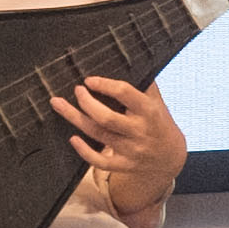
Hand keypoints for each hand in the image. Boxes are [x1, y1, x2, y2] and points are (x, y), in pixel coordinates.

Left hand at [55, 73, 187, 220]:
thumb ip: (144, 85)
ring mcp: (131, 150)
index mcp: (149, 111)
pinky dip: (84, 151)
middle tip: (76, 90)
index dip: (104, 85)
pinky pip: (100, 161)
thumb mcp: (157, 102)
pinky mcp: (123, 165)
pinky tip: (73, 138)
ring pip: (98, 134)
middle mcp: (139, 131)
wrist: (170, 158)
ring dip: (75, 118)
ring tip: (58, 104)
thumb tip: (125, 62)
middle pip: (106, 117)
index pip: (124, 93)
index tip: (89, 80)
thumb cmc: (160, 123)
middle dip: (86, 103)